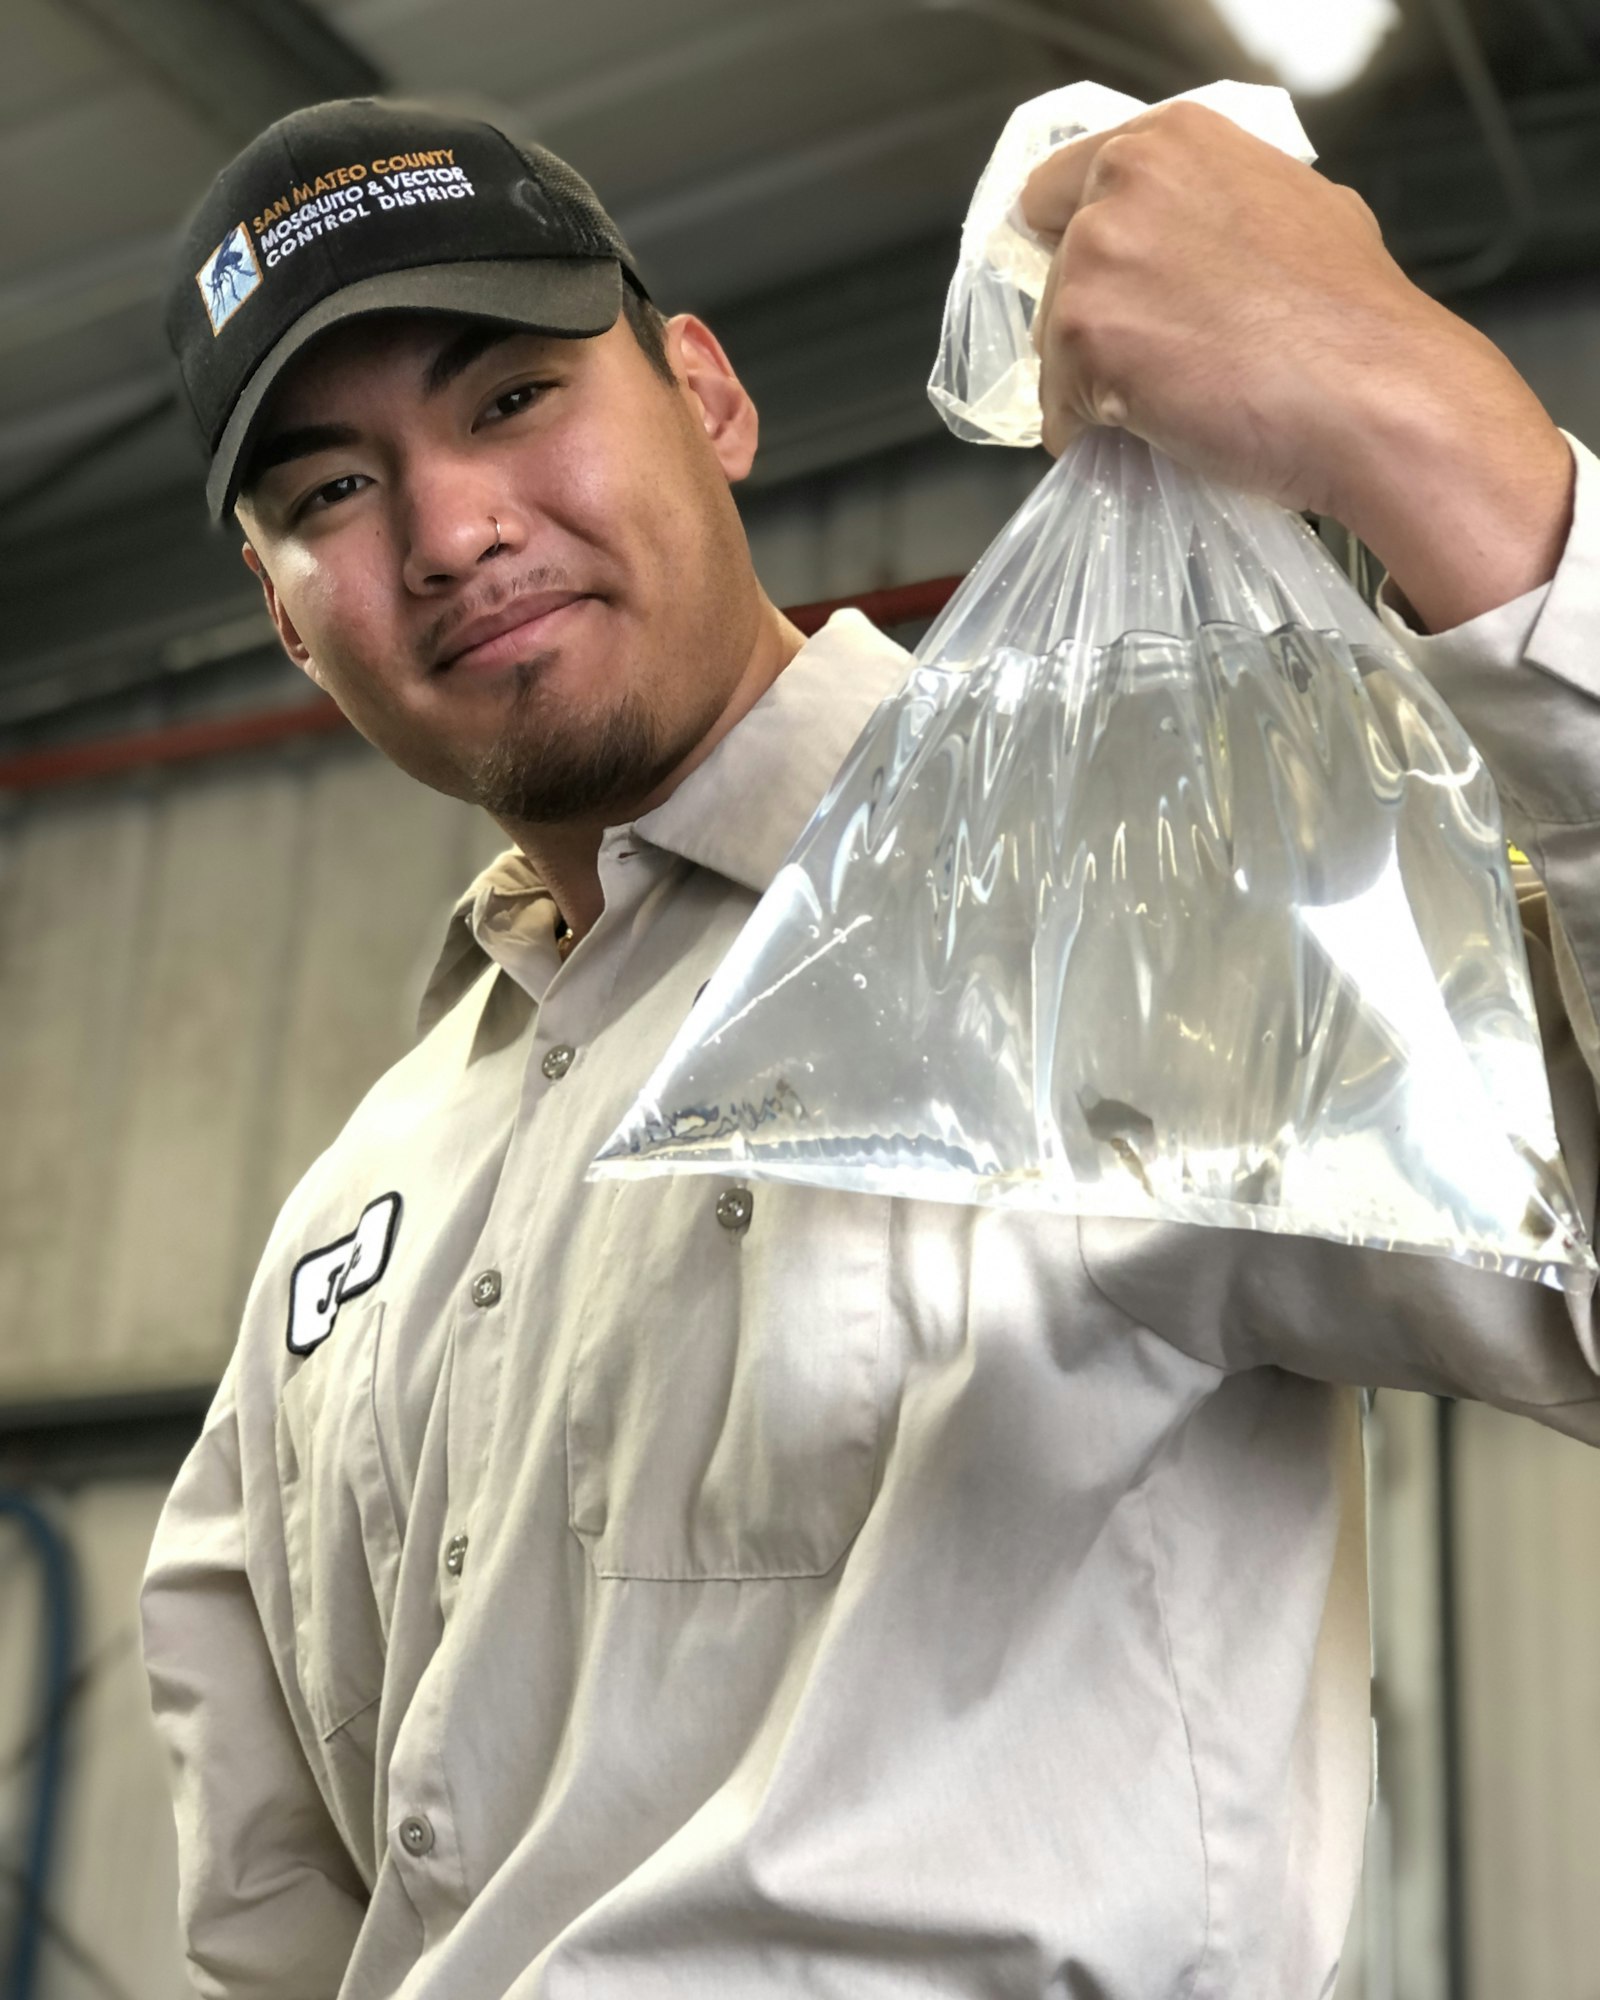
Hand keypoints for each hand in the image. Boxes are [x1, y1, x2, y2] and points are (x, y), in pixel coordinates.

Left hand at [1020, 100, 1572, 632]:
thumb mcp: (1293, 208)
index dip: (1075, 250)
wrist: (1373, 395)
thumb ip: (1211, 207)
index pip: (1057, 190)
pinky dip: (1095, 439)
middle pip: (1055, 277)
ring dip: (1098, 386)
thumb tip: (1182, 239)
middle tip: (1172, 363)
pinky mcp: (1085, 338)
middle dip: (1099, 325)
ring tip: (1179, 403)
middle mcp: (1120, 184)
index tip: (1109, 293)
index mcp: (1168, 141)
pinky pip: (1059, 413)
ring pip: (1053, 348)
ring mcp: (1096, 259)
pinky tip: (1162, 436)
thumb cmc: (1351, 317)